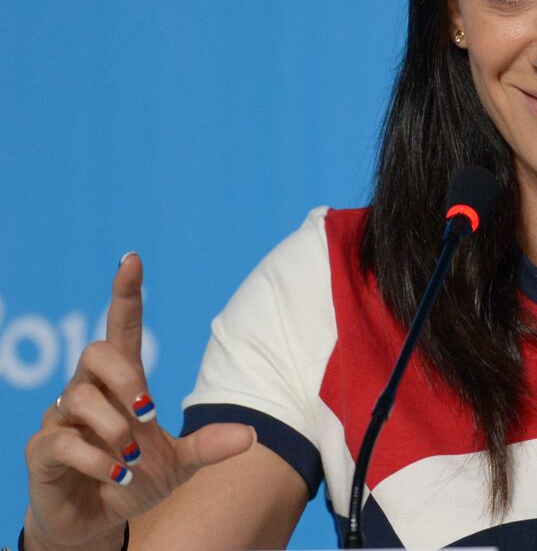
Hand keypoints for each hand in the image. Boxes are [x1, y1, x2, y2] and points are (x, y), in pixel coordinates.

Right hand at [23, 252, 256, 550]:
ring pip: (80, 397)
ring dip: (115, 430)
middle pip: (97, 352)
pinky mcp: (42, 449)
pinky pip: (62, 439)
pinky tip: (115, 476)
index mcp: (122, 383)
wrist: (97, 521)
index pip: (122, 327)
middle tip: (147, 415)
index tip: (132, 259)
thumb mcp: (180, 464)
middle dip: (126, 379)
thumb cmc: (134, 478)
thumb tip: (252, 435)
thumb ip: (208, 446)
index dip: (126, 294)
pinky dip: (96, 460)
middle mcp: (87, 390)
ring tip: (131, 461)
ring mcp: (61, 418)